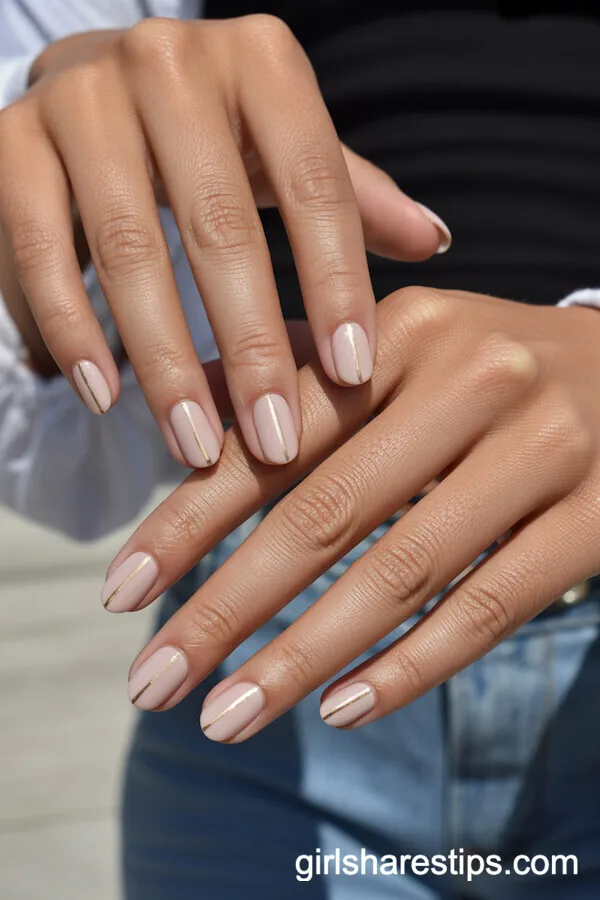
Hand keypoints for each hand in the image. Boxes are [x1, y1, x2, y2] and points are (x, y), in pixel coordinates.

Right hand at [0, 17, 448, 465]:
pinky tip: (105, 397)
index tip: (350, 376)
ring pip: (126, 248)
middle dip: (250, 348)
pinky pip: (38, 250)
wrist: (94, 84)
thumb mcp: (285, 149)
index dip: (336, 284)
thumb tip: (431, 241)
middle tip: (276, 442)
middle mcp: (168, 63)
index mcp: (259, 63)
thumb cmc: (211, 132)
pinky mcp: (12, 145)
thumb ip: (351, 194)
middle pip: (218, 226)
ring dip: (164, 361)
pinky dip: (72, 330)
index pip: (315, 184)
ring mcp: (81, 99)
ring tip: (195, 445)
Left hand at [103, 287, 599, 741]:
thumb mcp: (399, 347)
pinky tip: (341, 708)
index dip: (188, 518)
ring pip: (402, 572)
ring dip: (303, 656)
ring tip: (228, 716)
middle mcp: (473, 378)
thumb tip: (182, 415)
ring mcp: (542, 449)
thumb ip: (300, 376)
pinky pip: (488, 608)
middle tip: (154, 682)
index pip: (274, 433)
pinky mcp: (597, 518)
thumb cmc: (487, 369)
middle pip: (326, 511)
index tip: (121, 592)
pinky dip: (410, 666)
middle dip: (226, 606)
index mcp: (404, 330)